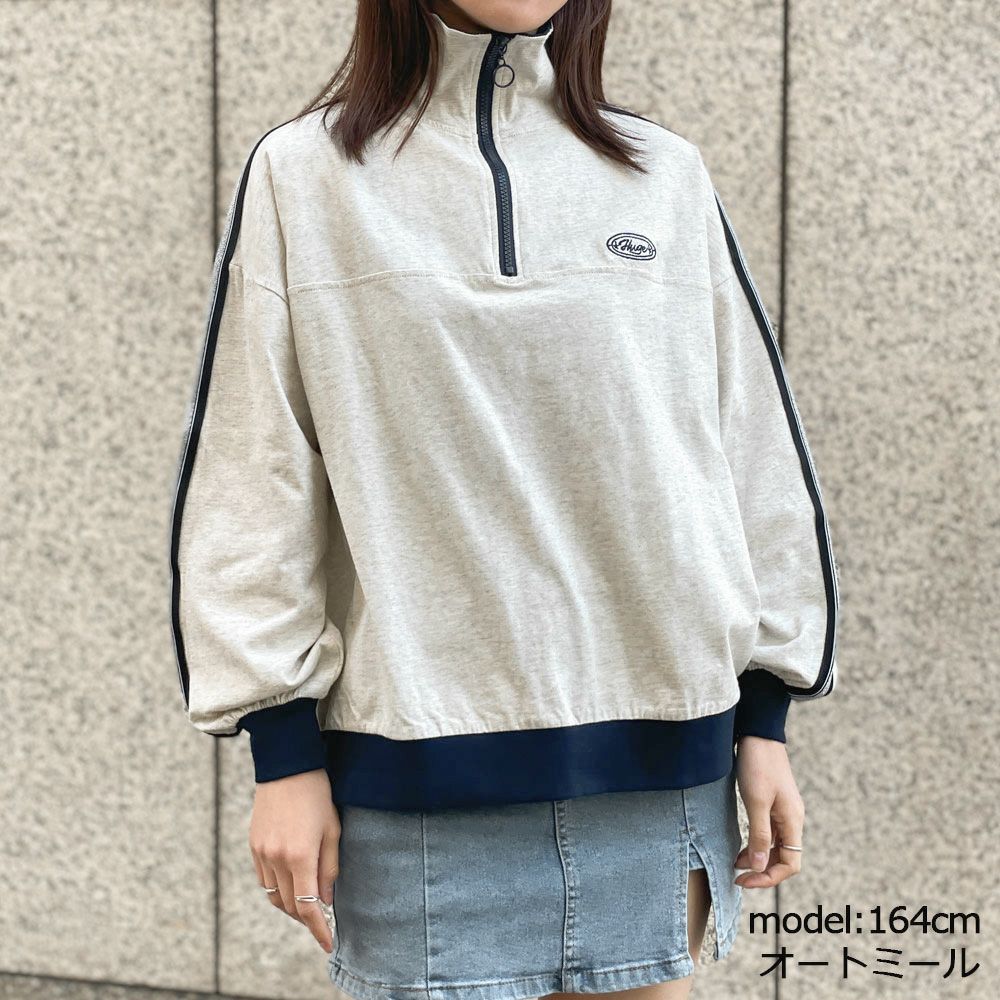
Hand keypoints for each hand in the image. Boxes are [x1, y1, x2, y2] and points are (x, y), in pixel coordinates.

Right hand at [248, 768, 339, 952]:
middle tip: (322, 920)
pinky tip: (290, 884)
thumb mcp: (333, 829)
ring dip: (290, 905)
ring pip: (274, 896)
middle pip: (289, 906)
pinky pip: (263, 880)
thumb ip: (330, 868)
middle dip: (306, 918)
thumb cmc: (317, 795)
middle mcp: (276, 858)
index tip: (328, 943)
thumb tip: (326, 900)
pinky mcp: (253, 846)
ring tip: (307, 903)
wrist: (287, 766)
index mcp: (300, 855)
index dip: (318, 929)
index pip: (307, 907)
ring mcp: (261, 853)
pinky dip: (277, 889)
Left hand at [733, 735, 803, 887]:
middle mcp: (792, 819)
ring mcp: (784, 811)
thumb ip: (759, 835)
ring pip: (776, 846)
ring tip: (736, 862)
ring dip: (758, 857)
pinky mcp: (774, 803)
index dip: (768, 877)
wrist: (758, 734)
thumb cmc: (757, 764)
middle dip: (762, 870)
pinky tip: (742, 845)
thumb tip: (759, 866)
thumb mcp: (755, 801)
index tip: (744, 879)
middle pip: (784, 858)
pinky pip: (769, 832)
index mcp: (793, 821)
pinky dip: (757, 842)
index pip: (790, 864)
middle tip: (737, 875)